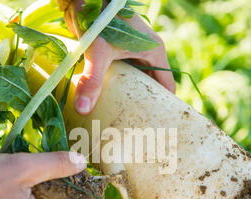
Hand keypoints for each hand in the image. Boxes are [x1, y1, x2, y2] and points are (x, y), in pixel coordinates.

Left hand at [65, 0, 175, 114]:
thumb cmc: (99, 19)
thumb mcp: (98, 51)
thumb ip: (92, 79)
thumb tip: (83, 108)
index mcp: (154, 51)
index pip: (167, 86)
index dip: (164, 106)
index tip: (156, 125)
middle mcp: (146, 52)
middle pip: (151, 86)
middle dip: (145, 105)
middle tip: (136, 126)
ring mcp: (131, 52)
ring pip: (136, 81)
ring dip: (129, 97)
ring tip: (122, 118)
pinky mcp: (117, 51)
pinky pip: (122, 74)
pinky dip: (117, 87)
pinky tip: (107, 101)